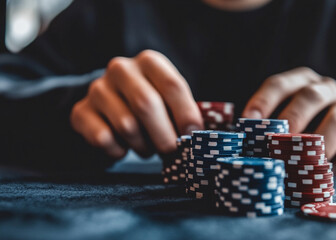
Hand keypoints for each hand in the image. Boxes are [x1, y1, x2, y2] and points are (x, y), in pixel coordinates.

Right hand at [71, 50, 203, 157]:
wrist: (110, 106)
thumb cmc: (151, 105)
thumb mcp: (170, 100)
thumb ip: (184, 112)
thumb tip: (199, 136)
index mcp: (149, 61)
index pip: (172, 85)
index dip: (186, 114)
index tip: (193, 135)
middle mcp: (121, 69)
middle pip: (147, 105)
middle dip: (164, 135)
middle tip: (172, 151)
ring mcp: (97, 89)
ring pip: (127, 126)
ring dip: (143, 145)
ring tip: (148, 147)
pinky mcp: (81, 112)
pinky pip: (104, 139)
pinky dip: (119, 151)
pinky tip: (124, 147)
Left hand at [242, 67, 335, 174]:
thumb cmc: (302, 119)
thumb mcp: (283, 111)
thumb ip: (264, 121)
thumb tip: (237, 138)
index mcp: (300, 81)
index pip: (279, 84)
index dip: (263, 101)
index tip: (248, 120)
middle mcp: (326, 88)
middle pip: (310, 97)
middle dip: (293, 120)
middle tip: (278, 143)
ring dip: (320, 143)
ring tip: (305, 163)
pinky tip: (330, 170)